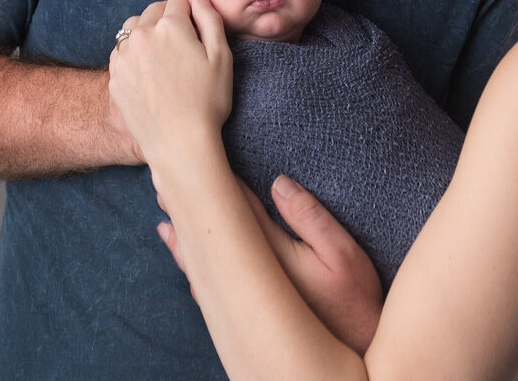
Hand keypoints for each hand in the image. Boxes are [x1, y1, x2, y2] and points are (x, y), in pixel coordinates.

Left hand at [107, 0, 232, 169]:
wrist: (178, 144)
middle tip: (180, 37)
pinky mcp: (114, 76)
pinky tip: (148, 71)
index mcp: (171, 26)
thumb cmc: (207, 102)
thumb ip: (210, 19)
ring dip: (145, 31)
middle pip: (152, 10)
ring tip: (161, 52)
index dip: (183, 0)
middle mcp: (142, 34)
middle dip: (165, 16)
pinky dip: (133, 53)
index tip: (185, 4)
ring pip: (132, 28)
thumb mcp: (222, 57)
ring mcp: (124, 56)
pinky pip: (121, 52)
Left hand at [158, 175, 382, 353]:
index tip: (195, 160)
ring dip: (185, 241)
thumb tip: (278, 184)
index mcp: (270, 253)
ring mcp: (245, 301)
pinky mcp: (247, 317)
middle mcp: (248, 277)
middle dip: (188, 210)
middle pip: (211, 235)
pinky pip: (210, 291)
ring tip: (165, 223)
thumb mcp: (344, 254)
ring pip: (206, 264)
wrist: (356, 356)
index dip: (216, 183)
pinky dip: (195, 270)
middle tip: (161, 186)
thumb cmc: (355, 302)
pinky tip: (187, 264)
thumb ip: (310, 217)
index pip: (235, 209)